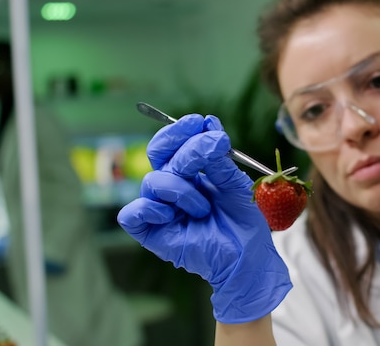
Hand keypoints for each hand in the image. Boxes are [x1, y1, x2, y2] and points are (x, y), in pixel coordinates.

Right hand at [117, 114, 291, 323]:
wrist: (247, 257)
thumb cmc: (242, 221)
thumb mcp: (235, 184)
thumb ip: (218, 158)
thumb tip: (209, 124)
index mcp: (189, 172)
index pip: (173, 142)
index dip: (180, 130)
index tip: (200, 122)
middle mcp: (172, 186)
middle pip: (157, 153)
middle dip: (181, 148)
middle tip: (205, 150)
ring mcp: (160, 208)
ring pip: (153, 181)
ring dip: (183, 191)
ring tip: (204, 209)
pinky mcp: (151, 232)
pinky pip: (133, 213)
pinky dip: (150, 209)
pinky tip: (172, 215)